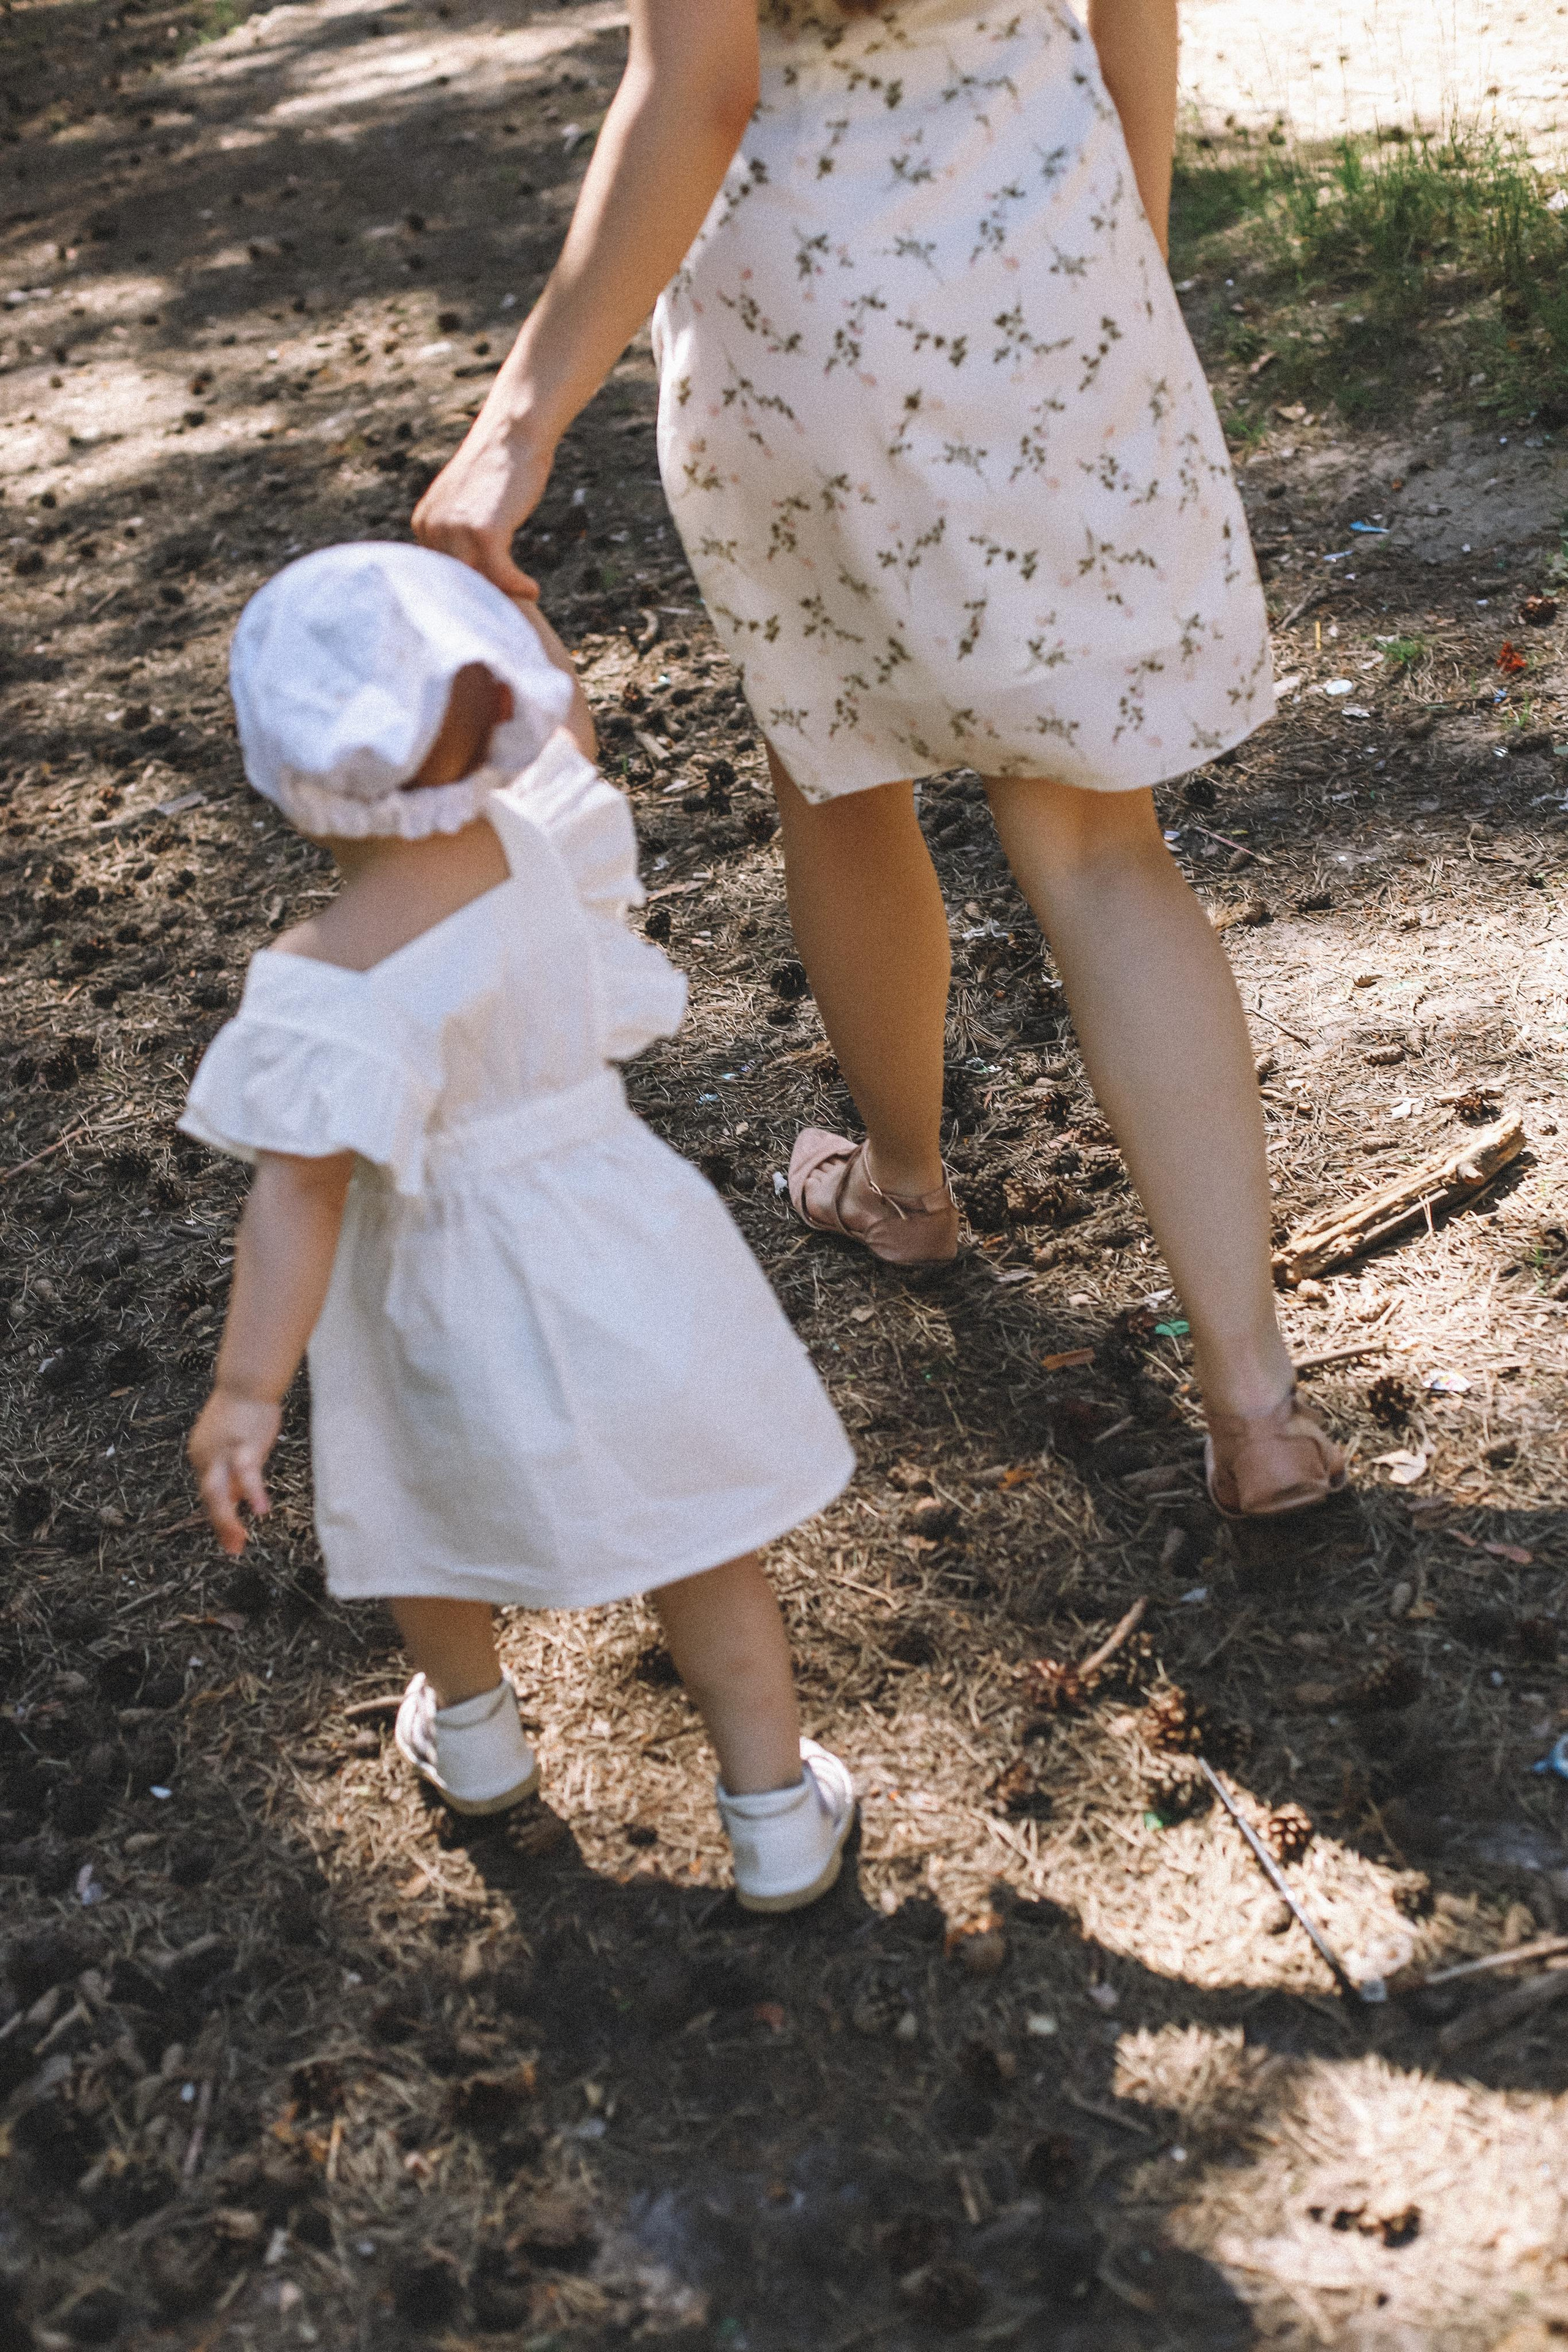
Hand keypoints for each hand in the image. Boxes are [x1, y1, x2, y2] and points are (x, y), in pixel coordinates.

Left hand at [189, 1388, 281, 1554]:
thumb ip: (234, 1472)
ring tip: (238, 1541)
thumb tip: (238, 1499)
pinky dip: (253, 1494)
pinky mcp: (242, 1446)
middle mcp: (205, 1457)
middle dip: (221, 1525)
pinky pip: (246, 1475)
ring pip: (217, 1493)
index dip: (221, 1517)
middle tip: (233, 1548)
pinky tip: (261, 1511)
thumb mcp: (235, 1445)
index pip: (210, 1494)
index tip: (233, 1540)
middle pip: (209, 1498)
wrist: (246, 1381)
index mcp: (202, 1457)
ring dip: (226, 1519)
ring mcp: (220, 1453)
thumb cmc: (243, 1409)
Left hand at [412, 415, 556, 601]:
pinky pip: (499, 576)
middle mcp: (431, 528)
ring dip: (500, 601)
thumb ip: (463, 537)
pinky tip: (532, 589)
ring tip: (522, 606)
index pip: (439, 576)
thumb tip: (477, 578)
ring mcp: (454, 529)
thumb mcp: (472, 504)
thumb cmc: (501, 468)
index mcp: (424, 524)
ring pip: (475, 585)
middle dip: (480, 604)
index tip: (487, 608)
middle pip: (454, 585)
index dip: (465, 596)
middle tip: (507, 618)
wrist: (513, 432)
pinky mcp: (482, 530)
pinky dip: (516, 587)